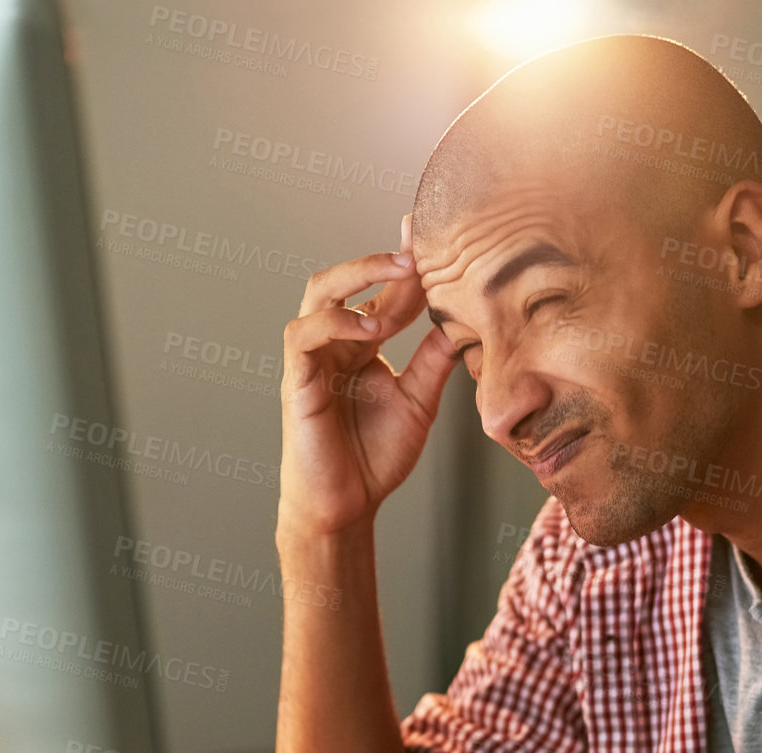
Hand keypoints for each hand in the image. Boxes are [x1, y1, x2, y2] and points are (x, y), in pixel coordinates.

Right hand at [277, 213, 458, 545]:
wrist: (346, 505)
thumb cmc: (375, 457)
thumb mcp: (419, 400)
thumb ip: (434, 360)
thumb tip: (466, 321)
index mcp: (363, 345)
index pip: (385, 294)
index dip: (410, 267)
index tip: (440, 239)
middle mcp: (335, 343)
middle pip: (347, 280)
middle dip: (381, 258)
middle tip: (418, 247)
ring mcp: (312, 357)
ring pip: (319, 293)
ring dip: (358, 276)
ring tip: (400, 274)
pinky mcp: (296, 379)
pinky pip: (304, 334)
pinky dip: (336, 323)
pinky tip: (370, 329)